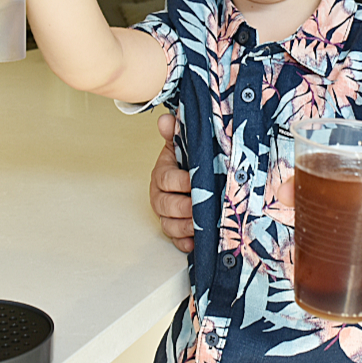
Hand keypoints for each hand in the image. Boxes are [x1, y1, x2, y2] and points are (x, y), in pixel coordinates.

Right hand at [149, 113, 192, 251]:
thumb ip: (174, 133)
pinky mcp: (175, 230)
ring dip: (186, 227)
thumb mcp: (182, 144)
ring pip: (170, 225)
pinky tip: (196, 242)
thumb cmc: (187, 161)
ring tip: (202, 226)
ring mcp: (166, 215)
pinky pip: (176, 240)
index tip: (195, 182)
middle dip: (185, 208)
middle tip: (201, 208)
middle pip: (166, 206)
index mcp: (161, 174)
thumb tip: (165, 120)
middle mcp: (160, 196)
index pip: (167, 179)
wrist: (190, 175)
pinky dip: (185, 243)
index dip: (181, 182)